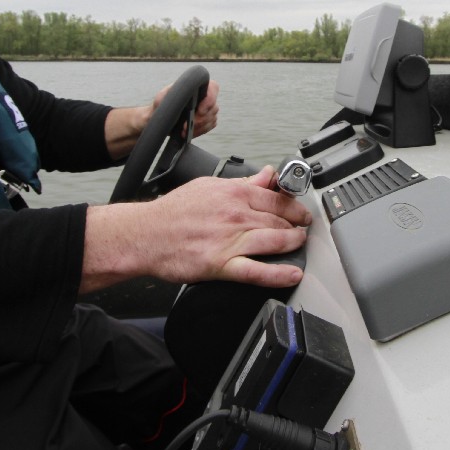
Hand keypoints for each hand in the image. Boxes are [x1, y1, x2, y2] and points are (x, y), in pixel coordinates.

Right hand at [81, 166, 309, 291]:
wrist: (145, 234)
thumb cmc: (173, 212)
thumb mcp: (209, 185)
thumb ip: (242, 182)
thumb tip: (266, 175)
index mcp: (234, 194)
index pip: (277, 198)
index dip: (296, 207)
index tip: (302, 212)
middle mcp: (236, 215)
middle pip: (280, 220)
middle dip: (297, 226)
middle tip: (304, 230)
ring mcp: (230, 241)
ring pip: (275, 241)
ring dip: (294, 244)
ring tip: (299, 246)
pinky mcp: (221, 265)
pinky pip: (257, 271)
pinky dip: (278, 274)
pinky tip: (292, 274)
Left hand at [103, 80, 218, 159]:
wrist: (158, 120)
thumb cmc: (160, 106)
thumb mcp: (162, 97)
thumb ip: (171, 92)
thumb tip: (181, 92)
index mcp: (196, 87)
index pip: (213, 88)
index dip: (211, 98)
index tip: (200, 110)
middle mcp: (204, 97)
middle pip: (213, 108)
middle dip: (200, 119)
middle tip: (186, 125)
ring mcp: (207, 110)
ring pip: (211, 119)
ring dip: (198, 127)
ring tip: (184, 130)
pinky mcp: (206, 122)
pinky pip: (209, 127)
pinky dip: (199, 131)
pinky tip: (188, 133)